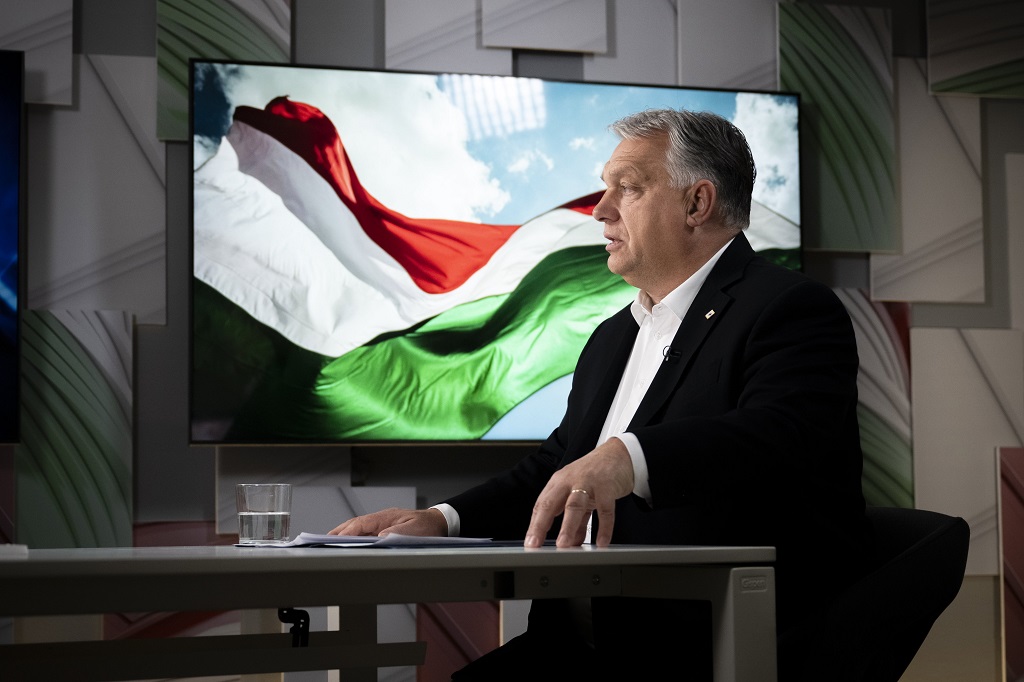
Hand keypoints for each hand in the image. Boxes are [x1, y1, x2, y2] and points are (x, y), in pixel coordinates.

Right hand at [328, 507, 447, 536]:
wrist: (439, 523)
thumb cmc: (427, 527)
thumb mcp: (413, 532)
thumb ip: (395, 534)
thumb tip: (377, 538)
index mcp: (385, 517)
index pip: (360, 524)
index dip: (346, 532)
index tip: (335, 540)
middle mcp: (380, 519)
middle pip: (354, 525)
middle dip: (338, 533)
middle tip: (323, 542)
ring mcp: (381, 524)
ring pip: (358, 529)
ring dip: (344, 536)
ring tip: (330, 545)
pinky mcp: (384, 530)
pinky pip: (365, 534)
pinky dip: (354, 539)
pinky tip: (348, 546)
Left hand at [524, 437, 633, 547]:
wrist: (617, 453)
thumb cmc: (595, 475)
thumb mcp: (580, 495)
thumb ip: (577, 520)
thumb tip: (572, 543)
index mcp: (558, 482)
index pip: (541, 505)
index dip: (534, 525)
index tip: (530, 543)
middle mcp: (569, 481)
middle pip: (551, 503)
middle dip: (541, 525)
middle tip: (535, 544)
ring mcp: (588, 482)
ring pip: (574, 505)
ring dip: (568, 526)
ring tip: (564, 545)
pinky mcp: (607, 486)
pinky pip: (605, 509)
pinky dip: (604, 527)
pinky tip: (601, 542)